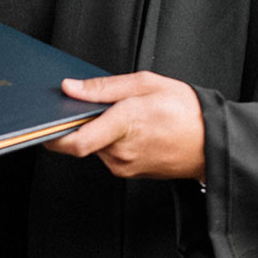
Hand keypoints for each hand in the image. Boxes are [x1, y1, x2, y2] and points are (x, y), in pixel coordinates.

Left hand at [44, 71, 205, 180]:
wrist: (213, 142)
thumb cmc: (186, 111)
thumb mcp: (146, 84)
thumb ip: (104, 88)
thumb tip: (71, 88)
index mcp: (125, 125)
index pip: (77, 141)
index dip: (54, 135)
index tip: (44, 124)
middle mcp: (121, 151)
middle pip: (81, 140)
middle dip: (80, 124)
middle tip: (91, 107)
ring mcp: (123, 165)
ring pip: (93, 147)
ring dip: (97, 132)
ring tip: (122, 116)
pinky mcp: (127, 173)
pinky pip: (106, 154)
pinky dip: (108, 141)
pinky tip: (128, 130)